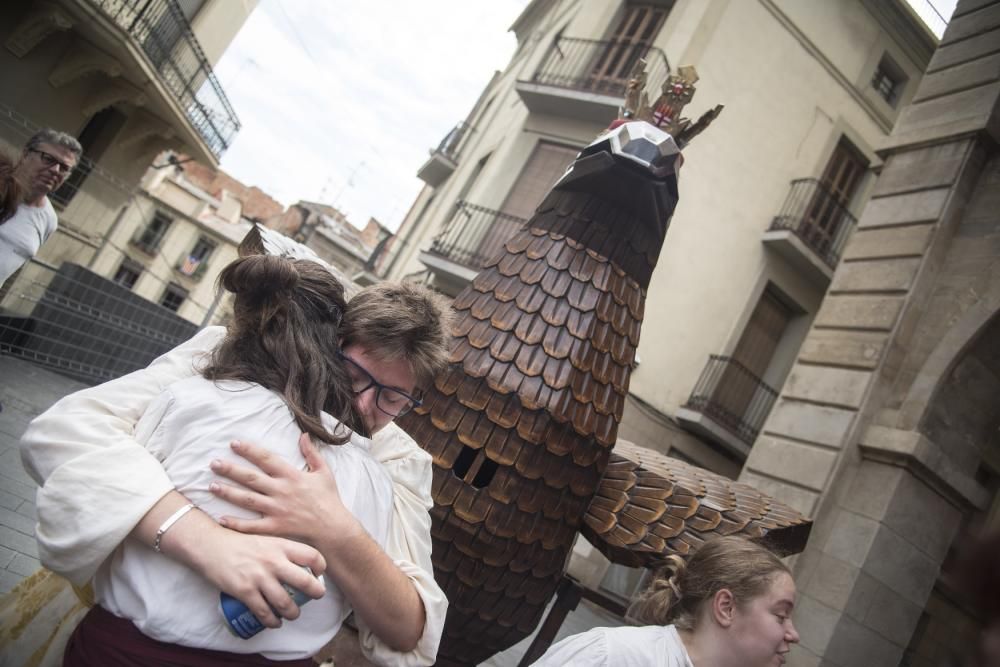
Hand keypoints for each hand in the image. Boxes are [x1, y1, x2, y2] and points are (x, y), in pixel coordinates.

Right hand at [156, 503, 326, 627]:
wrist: (211, 546)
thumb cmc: (240, 542)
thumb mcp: (266, 538)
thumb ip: (282, 548)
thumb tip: (301, 561)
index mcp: (281, 545)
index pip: (312, 556)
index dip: (321, 567)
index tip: (319, 575)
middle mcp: (274, 561)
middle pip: (305, 583)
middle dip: (316, 594)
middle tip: (315, 597)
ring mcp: (260, 577)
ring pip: (286, 603)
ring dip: (293, 613)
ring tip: (293, 614)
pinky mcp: (245, 591)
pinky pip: (264, 612)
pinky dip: (272, 621)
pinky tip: (274, 622)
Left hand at [209, 435, 365, 545]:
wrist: (333, 528)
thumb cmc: (329, 499)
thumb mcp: (324, 472)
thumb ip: (312, 453)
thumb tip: (303, 435)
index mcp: (292, 475)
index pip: (267, 459)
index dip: (249, 450)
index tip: (233, 443)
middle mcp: (282, 491)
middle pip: (251, 478)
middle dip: (230, 470)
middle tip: (213, 463)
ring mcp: (277, 510)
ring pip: (247, 499)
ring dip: (228, 492)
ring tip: (211, 486)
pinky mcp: (275, 527)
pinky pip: (252, 526)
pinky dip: (236, 523)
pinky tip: (221, 519)